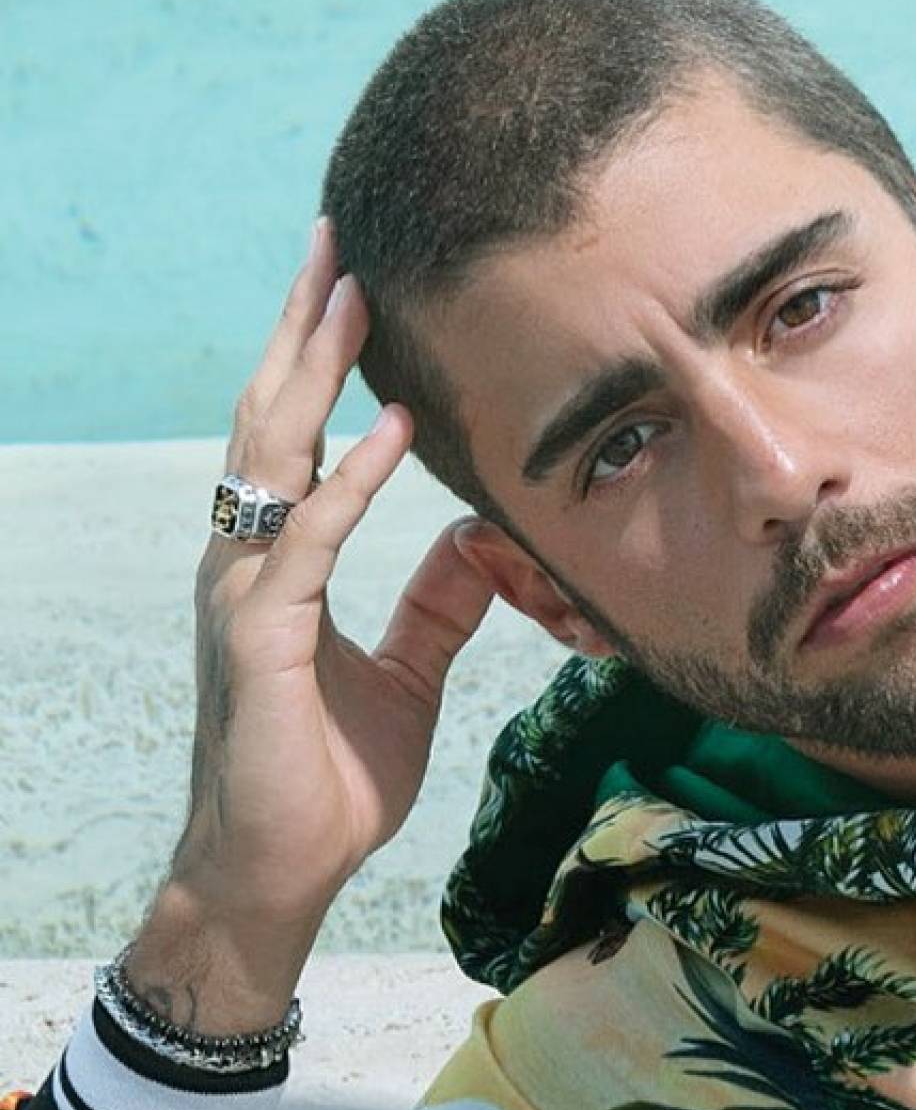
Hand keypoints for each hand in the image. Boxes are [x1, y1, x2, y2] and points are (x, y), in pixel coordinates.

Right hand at [124, 219, 495, 1031]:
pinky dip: (353, 480)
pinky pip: (310, 540)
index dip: (319, 363)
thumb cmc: (328, 776)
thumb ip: (435, 608)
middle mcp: (249, 562)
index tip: (353, 287)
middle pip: (272, 420)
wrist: (279, 868)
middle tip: (336, 240)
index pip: (296, 440)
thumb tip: (475, 544)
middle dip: (304, 329)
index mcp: (278, 564)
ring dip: (314, 372)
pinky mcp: (262, 637)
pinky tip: (393, 427)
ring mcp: (246, 593)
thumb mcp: (407, 677)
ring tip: (352, 293)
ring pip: (272, 457)